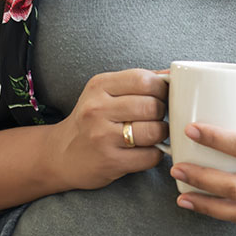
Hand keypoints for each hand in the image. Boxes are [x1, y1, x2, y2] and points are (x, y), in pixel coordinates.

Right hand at [47, 69, 168, 190]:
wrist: (61, 155)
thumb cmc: (93, 120)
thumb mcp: (106, 92)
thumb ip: (139, 82)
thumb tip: (174, 74)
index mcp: (100, 85)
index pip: (144, 80)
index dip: (161, 89)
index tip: (161, 97)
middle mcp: (97, 109)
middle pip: (152, 106)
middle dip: (162, 113)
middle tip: (156, 118)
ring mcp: (102, 136)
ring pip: (154, 131)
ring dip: (161, 135)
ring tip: (152, 135)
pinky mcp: (110, 161)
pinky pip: (150, 156)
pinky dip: (155, 155)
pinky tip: (145, 151)